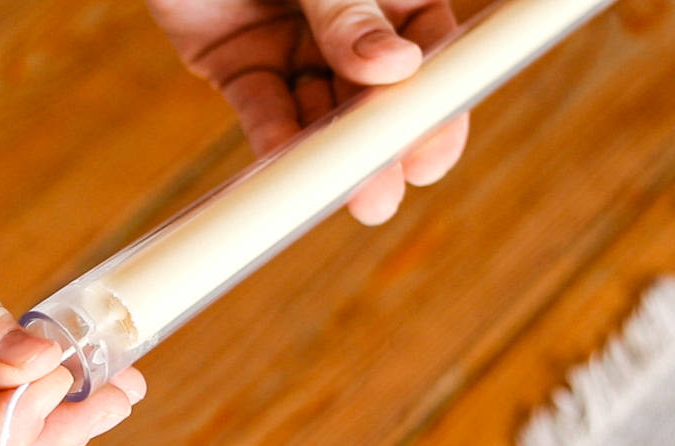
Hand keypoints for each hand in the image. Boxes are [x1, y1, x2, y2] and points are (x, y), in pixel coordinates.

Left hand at [149, 0, 468, 224]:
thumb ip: (346, 9)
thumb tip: (395, 68)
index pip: (429, 48)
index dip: (434, 106)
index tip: (432, 156)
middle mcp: (346, 18)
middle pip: (372, 93)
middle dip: (376, 146)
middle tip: (380, 196)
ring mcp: (295, 42)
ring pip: (319, 108)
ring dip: (328, 154)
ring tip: (339, 198)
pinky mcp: (240, 63)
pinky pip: (262, 107)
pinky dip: (272, 138)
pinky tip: (283, 169)